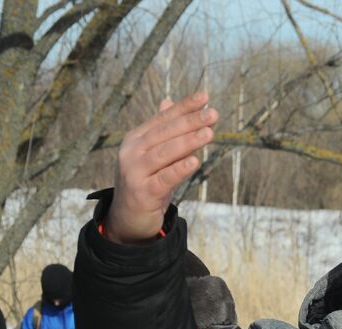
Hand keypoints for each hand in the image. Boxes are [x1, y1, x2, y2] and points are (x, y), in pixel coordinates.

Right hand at [104, 93, 217, 243]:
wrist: (128, 218)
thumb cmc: (147, 183)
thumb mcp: (156, 156)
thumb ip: (165, 133)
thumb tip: (169, 102)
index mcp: (136, 139)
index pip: (163, 118)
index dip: (183, 107)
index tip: (205, 96)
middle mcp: (132, 151)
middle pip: (165, 132)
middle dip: (190, 121)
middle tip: (213, 113)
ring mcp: (135, 171)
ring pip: (165, 152)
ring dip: (188, 142)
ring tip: (209, 132)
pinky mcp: (142, 192)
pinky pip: (165, 178)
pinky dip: (179, 168)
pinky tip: (195, 161)